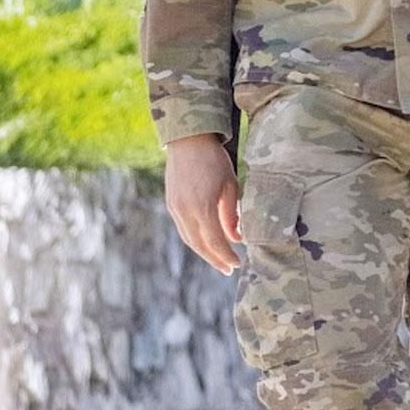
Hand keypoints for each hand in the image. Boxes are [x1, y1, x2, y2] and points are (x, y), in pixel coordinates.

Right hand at [163, 133, 241, 274]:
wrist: (188, 140)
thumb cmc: (215, 160)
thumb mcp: (230, 185)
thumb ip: (232, 214)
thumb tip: (237, 238)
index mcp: (202, 207)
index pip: (214, 241)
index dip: (225, 255)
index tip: (236, 264)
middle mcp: (185, 211)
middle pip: (199, 245)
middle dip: (214, 259)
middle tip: (228, 269)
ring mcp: (175, 208)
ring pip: (189, 239)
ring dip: (204, 252)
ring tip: (219, 259)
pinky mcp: (171, 203)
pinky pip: (183, 228)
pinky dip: (195, 239)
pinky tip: (206, 241)